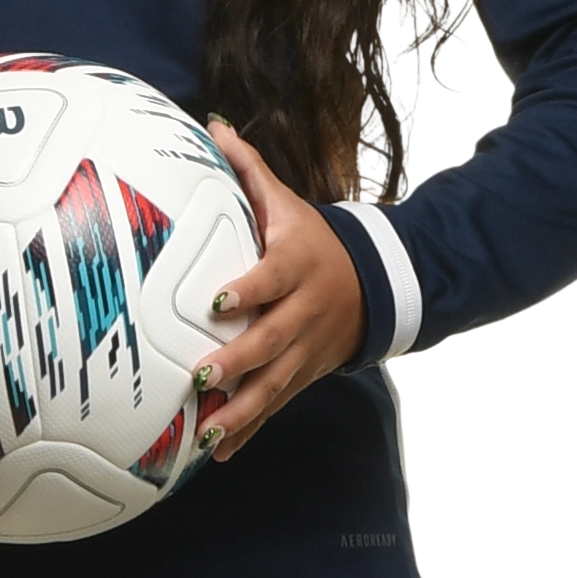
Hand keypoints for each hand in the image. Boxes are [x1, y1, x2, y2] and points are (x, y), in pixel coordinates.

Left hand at [190, 123, 367, 465]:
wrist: (374, 285)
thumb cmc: (313, 240)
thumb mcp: (287, 204)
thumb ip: (248, 170)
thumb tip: (209, 125)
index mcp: (297, 265)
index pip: (272, 277)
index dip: (248, 289)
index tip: (216, 301)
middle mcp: (304, 312)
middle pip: (272, 340)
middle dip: (238, 361)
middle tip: (201, 374)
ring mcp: (305, 349)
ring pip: (274, 384)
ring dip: (240, 410)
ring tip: (206, 432)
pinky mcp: (304, 375)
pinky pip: (276, 405)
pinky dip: (249, 430)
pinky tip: (220, 452)